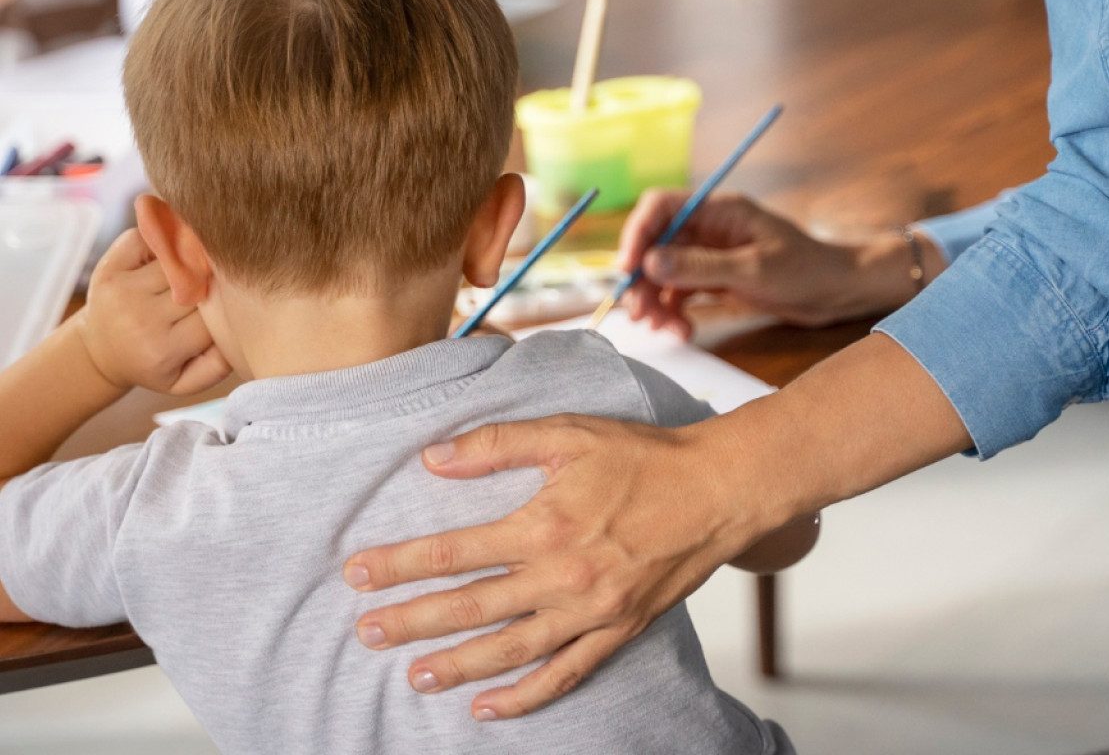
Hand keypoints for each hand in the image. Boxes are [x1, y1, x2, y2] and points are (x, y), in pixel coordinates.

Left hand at [76, 229, 231, 396]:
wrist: (100, 352)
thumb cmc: (153, 364)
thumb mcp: (185, 381)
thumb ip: (219, 366)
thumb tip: (239, 332)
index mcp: (161, 350)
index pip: (213, 318)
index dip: (227, 310)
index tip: (227, 311)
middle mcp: (139, 319)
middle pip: (199, 285)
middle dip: (212, 283)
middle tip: (216, 287)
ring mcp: (122, 290)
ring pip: (179, 259)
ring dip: (192, 260)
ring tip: (196, 271)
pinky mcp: (109, 267)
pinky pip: (147, 238)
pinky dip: (163, 239)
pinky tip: (169, 255)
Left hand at [343, 413, 768, 720]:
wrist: (718, 490)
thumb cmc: (644, 457)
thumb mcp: (568, 434)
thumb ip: (497, 444)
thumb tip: (433, 458)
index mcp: (544, 525)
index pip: (454, 552)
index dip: (401, 564)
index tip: (357, 573)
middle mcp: (562, 578)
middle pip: (471, 607)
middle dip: (413, 621)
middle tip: (366, 632)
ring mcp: (591, 611)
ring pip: (510, 650)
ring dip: (457, 664)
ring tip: (414, 674)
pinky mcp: (618, 630)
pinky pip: (565, 674)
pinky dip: (524, 696)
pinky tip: (488, 707)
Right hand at [616, 190, 941, 337]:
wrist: (839, 291)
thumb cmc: (806, 271)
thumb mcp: (753, 270)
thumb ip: (700, 267)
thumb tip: (649, 262)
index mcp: (718, 210)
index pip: (660, 207)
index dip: (636, 233)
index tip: (627, 269)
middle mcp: (708, 227)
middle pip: (655, 243)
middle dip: (642, 278)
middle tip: (639, 313)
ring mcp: (709, 254)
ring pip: (663, 272)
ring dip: (655, 300)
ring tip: (661, 329)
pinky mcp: (714, 278)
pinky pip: (679, 292)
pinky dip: (673, 311)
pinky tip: (680, 332)